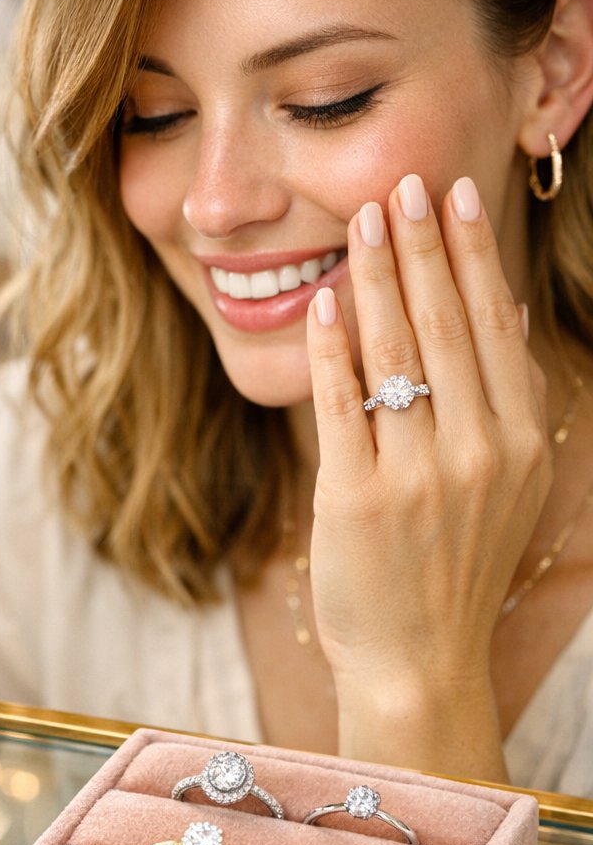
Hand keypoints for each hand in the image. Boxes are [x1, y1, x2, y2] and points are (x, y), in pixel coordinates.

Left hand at [304, 174, 550, 777]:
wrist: (418, 660)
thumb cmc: (452, 569)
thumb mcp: (503, 488)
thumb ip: (504, 405)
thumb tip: (502, 312)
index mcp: (517, 444)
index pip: (494, 328)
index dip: (473, 257)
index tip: (455, 199)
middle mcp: (478, 453)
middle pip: (447, 326)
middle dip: (423, 247)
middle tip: (403, 185)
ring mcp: (416, 476)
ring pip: (396, 353)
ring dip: (379, 278)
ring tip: (363, 222)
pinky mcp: (355, 497)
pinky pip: (342, 403)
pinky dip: (332, 347)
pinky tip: (326, 300)